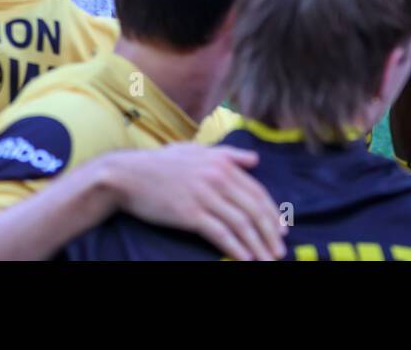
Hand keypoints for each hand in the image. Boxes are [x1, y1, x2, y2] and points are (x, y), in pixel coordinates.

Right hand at [112, 143, 284, 260]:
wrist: (128, 175)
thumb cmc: (161, 163)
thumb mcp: (198, 151)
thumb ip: (229, 154)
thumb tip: (255, 159)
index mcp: (223, 163)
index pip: (257, 191)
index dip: (272, 212)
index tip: (282, 229)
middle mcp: (218, 178)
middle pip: (254, 209)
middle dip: (270, 232)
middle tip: (280, 249)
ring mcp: (205, 196)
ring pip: (241, 224)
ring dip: (258, 245)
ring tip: (268, 259)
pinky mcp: (190, 214)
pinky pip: (221, 234)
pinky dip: (237, 248)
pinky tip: (246, 259)